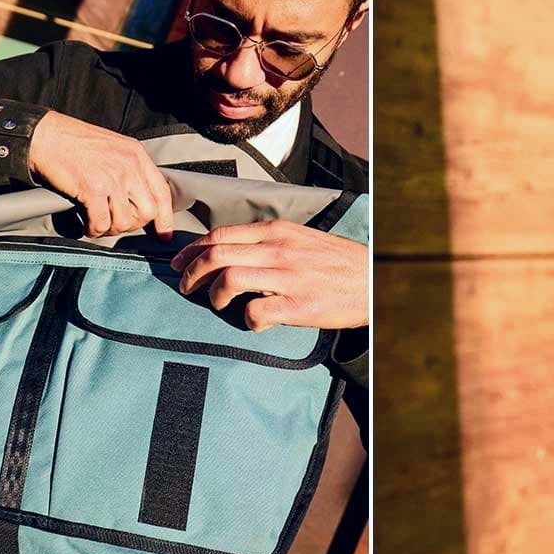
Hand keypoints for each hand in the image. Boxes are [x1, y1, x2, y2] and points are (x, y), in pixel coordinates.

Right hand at [28, 111, 178, 236]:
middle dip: (134, 225)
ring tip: (100, 225)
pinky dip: (94, 230)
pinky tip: (88, 226)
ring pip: (125, 221)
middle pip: (148, 211)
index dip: (166, 217)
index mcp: (137, 155)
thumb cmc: (75, 141)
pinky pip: (101, 222)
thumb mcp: (113, 147)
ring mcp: (112, 177)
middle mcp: (129, 166)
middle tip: (118, 225)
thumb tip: (136, 198)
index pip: (162, 191)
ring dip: (112, 229)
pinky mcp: (92, 189)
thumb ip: (129, 169)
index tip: (164, 234)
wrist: (46, 135)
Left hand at [168, 221, 370, 329]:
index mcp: (278, 232)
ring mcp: (289, 278)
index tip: (179, 262)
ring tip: (216, 303)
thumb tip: (233, 251)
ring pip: (229, 278)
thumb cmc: (336, 263)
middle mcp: (280, 250)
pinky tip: (253, 322)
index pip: (221, 235)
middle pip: (217, 255)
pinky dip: (247, 320)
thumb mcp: (301, 239)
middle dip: (191, 272)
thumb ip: (269, 242)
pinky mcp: (299, 306)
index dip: (192, 250)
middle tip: (185, 286)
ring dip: (213, 294)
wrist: (373, 281)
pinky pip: (256, 312)